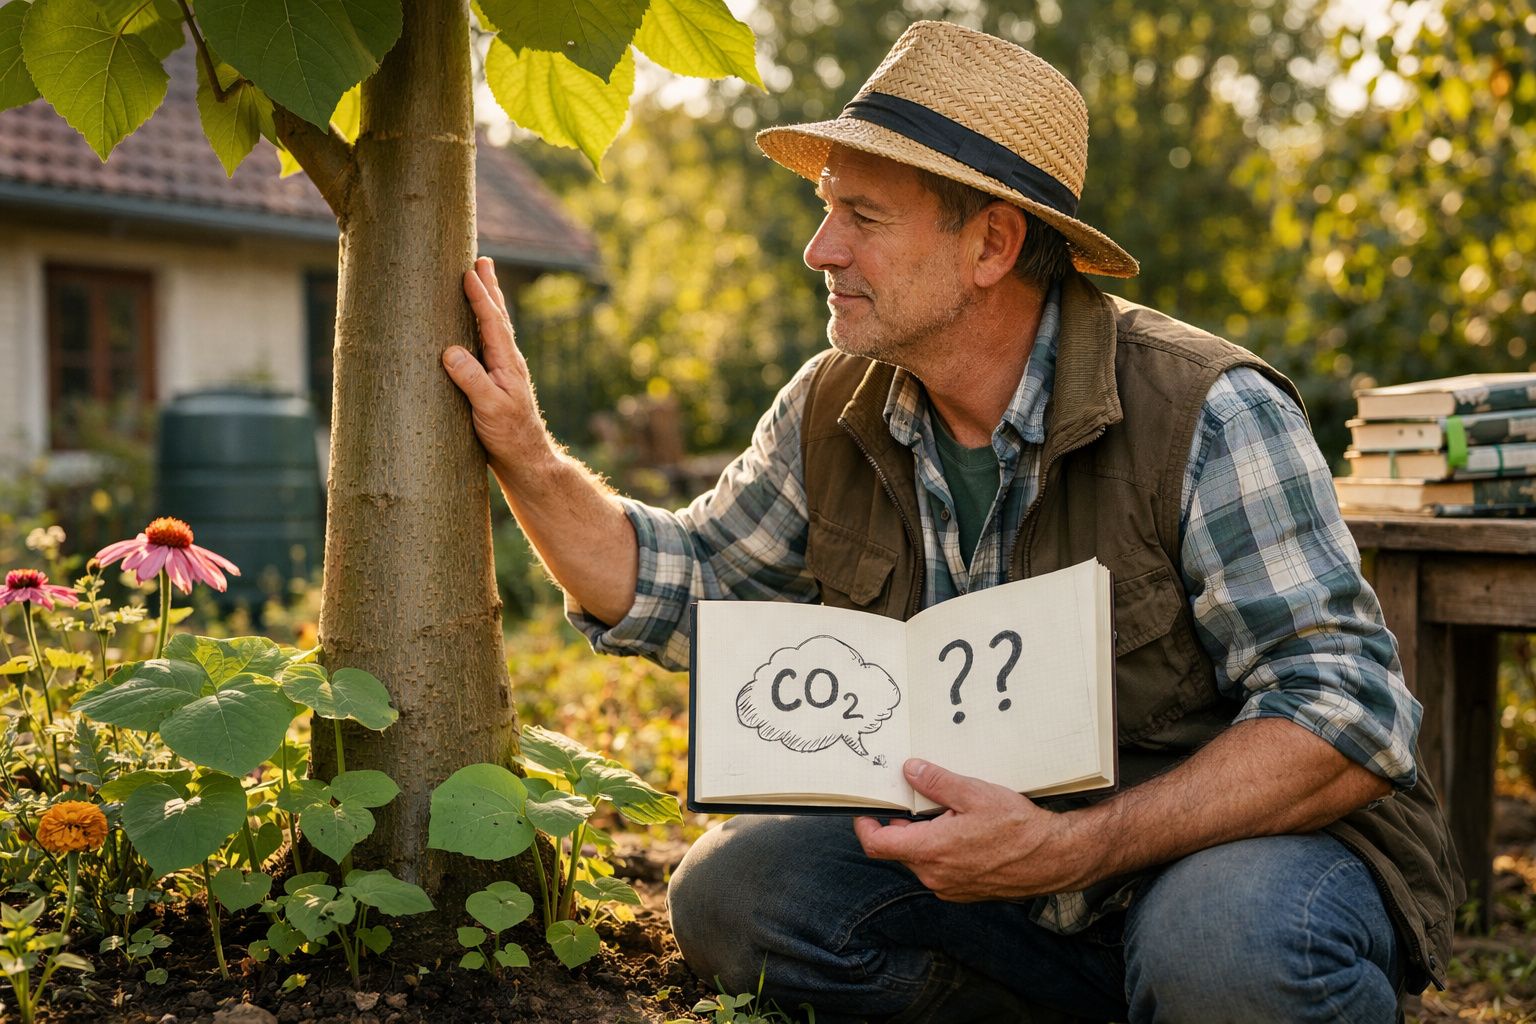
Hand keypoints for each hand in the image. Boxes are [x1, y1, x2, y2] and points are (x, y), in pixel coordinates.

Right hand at [442, 257, 555, 481]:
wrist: (525, 460)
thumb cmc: (508, 436)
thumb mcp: (488, 409)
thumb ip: (472, 380)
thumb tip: (450, 351)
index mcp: (506, 362)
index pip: (492, 322)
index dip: (480, 296)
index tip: (468, 272)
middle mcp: (507, 361)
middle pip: (498, 316)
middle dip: (489, 288)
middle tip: (482, 260)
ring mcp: (503, 371)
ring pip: (494, 328)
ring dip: (488, 302)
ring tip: (481, 280)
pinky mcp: (495, 382)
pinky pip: (487, 344)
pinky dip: (482, 325)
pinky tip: (475, 326)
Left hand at [853, 759, 1099, 901]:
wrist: (1053, 858)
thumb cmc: (1017, 827)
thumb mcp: (974, 792)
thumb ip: (936, 782)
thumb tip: (909, 770)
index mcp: (930, 850)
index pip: (877, 845)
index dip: (865, 827)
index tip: (867, 811)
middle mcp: (934, 875)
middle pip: (898, 850)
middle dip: (902, 826)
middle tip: (919, 802)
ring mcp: (949, 887)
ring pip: (920, 860)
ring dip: (924, 838)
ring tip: (950, 815)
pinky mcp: (964, 892)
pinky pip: (939, 870)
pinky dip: (941, 852)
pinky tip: (964, 834)